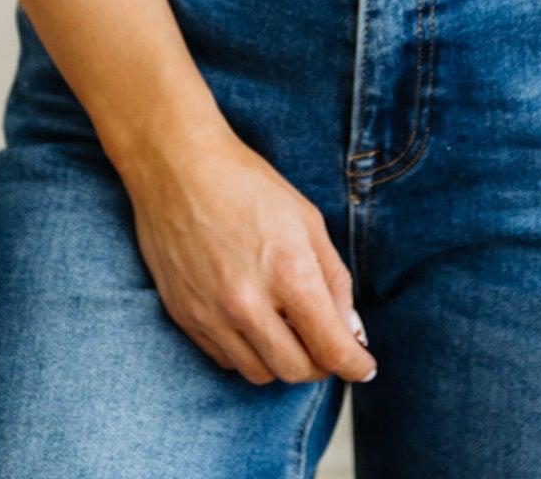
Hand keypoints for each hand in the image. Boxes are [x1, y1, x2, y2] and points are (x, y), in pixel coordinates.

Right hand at [121, 118, 376, 386]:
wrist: (178, 167)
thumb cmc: (247, 184)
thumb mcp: (307, 220)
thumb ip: (333, 278)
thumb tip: (348, 328)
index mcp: (288, 272)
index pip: (330, 347)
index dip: (354, 365)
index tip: (363, 368)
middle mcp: (248, 303)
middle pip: (296, 371)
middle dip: (320, 364)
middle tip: (325, 343)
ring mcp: (212, 315)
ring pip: (260, 374)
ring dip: (282, 361)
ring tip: (288, 330)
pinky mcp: (185, 318)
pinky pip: (225, 360)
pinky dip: (247, 352)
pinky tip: (253, 322)